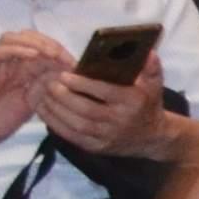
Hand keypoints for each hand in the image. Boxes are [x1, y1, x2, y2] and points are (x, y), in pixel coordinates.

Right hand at [0, 34, 64, 161]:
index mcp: (20, 71)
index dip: (59, 51)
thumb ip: (45, 87)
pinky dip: (17, 49)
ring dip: (34, 41)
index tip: (75, 63)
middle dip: (50, 42)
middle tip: (64, 56)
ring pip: (11, 38)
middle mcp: (9, 65)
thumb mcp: (30, 104)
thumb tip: (67, 73)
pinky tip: (33, 56)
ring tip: (50, 53)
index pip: (40, 48)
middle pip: (28, 37)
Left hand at [33, 55, 180, 163]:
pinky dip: (56, 124)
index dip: (83, 84)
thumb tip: (147, 51)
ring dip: (56, 110)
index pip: (105, 92)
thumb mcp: (154, 84)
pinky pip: (72, 137)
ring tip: (43, 95)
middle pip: (86, 109)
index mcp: (132, 101)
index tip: (65, 74)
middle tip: (49, 83)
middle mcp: (119, 120)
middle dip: (64, 96)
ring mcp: (107, 136)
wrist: (151, 137)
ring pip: (76, 124)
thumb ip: (150, 67)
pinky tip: (46, 112)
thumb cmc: (148, 104)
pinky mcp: (96, 147)